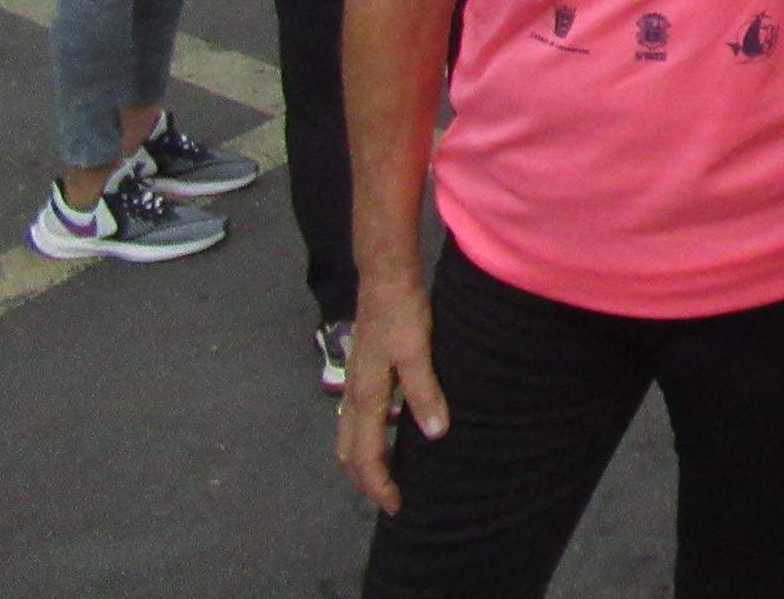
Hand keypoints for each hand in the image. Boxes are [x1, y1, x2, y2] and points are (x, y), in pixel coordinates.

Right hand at [337, 279, 447, 515]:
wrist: (384, 277)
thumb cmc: (402, 313)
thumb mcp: (417, 352)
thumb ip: (424, 393)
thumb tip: (435, 434)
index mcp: (366, 396)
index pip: (364, 455)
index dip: (378, 485)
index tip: (397, 505)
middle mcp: (353, 394)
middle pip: (347, 452)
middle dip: (365, 480)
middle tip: (391, 497)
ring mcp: (354, 381)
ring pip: (348, 434)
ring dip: (364, 457)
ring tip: (390, 470)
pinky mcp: (361, 369)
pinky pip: (357, 416)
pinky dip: (367, 435)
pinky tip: (391, 427)